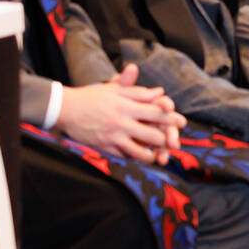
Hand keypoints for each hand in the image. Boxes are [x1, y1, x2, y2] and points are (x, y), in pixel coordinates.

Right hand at [55, 64, 186, 162]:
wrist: (66, 109)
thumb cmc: (93, 96)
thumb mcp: (115, 89)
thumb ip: (138, 91)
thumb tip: (160, 92)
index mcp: (126, 106)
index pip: (155, 112)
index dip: (170, 117)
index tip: (182, 122)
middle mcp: (121, 122)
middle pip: (151, 133)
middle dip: (166, 139)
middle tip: (176, 142)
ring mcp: (113, 137)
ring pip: (138, 150)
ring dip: (152, 154)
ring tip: (161, 156)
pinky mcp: (104, 147)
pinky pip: (123, 156)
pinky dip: (134, 158)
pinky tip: (141, 159)